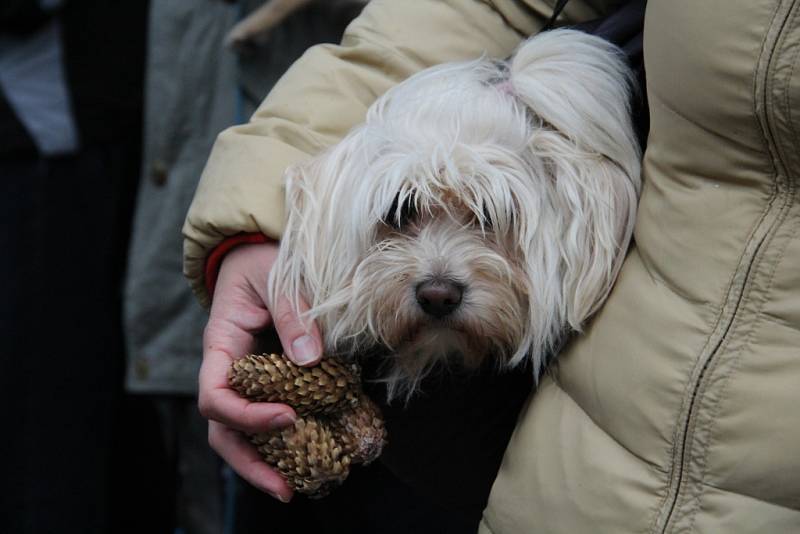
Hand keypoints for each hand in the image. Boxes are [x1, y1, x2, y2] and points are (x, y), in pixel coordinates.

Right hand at [198, 242, 322, 501]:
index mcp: (222, 345)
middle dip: (250, 463)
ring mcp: (248, 379)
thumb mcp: (276, 276)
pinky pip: (271, 415)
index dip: (246, 415)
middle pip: (223, 429)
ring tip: (296, 488)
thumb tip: (308, 358)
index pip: (216, 394)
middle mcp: (229, 369)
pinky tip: (312, 453)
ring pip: (242, 432)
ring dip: (266, 462)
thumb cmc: (263, 260)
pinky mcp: (272, 381)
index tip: (288, 417)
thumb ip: (291, 313)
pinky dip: (287, 439)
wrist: (260, 252)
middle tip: (285, 489)